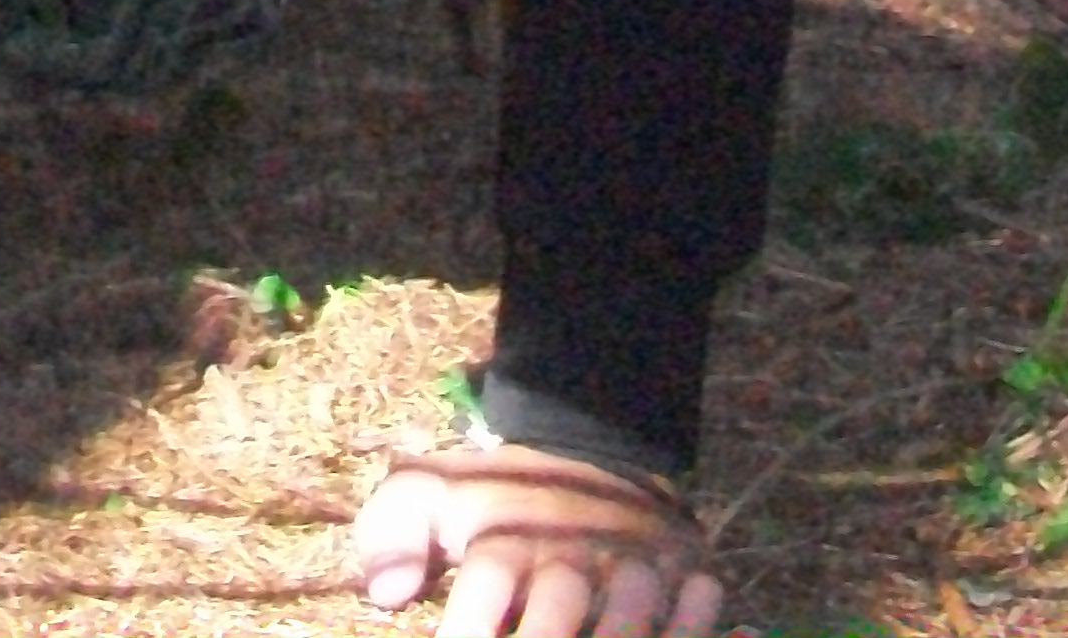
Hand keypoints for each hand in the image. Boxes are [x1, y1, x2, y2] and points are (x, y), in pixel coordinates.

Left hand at [354, 444, 723, 637]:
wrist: (588, 448)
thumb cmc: (491, 497)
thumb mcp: (425, 495)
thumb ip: (390, 535)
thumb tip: (385, 595)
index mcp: (502, 541)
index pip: (485, 589)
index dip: (468, 626)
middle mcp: (565, 558)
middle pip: (552, 621)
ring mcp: (624, 572)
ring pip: (621, 628)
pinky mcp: (674, 578)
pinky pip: (682, 621)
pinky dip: (681, 629)